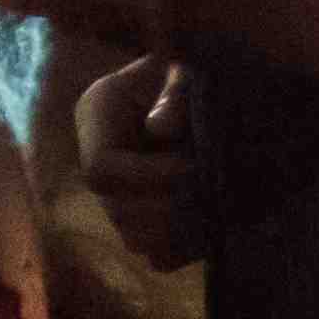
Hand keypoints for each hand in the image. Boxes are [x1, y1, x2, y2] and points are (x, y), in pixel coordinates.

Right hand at [76, 59, 204, 273]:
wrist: (221, 88)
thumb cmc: (201, 67)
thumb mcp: (191, 68)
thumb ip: (176, 92)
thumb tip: (160, 130)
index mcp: (97, 111)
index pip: (100, 167)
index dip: (146, 176)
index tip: (194, 168)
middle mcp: (99, 156)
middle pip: (115, 208)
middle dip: (166, 208)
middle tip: (213, 195)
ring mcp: (118, 193)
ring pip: (133, 235)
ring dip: (177, 232)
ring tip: (218, 212)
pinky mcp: (144, 217)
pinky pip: (154, 251)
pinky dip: (186, 248)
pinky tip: (216, 229)